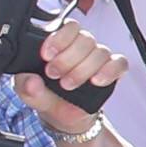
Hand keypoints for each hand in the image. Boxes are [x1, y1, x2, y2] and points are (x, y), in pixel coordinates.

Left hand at [15, 20, 124, 134]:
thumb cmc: (50, 100)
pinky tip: (97, 81)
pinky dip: (109, 71)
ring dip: (84, 69)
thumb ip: (26, 88)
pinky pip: (119, 63)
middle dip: (68, 58)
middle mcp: (81, 48)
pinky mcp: (112, 71)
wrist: (66, 120)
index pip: (68, 26)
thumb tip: (31, 81)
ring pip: (100, 51)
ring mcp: (97, 59)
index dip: (59, 38)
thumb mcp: (31, 96)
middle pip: (85, 38)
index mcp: (61, 44)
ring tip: (68, 85)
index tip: (47, 55)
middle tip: (55, 74)